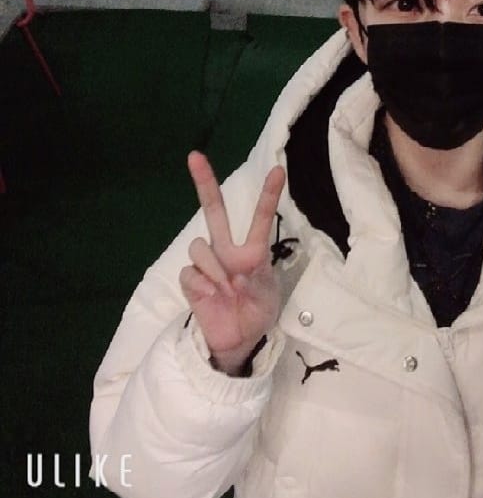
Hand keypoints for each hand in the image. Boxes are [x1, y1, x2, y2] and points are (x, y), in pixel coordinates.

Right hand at [180, 151, 284, 374]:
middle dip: (204, 182)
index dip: (268, 195)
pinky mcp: (189, 280)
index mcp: (251, 250)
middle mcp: (226, 249)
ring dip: (214, 269)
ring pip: (200, 246)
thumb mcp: (267, 296)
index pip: (260, 218)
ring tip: (225, 290)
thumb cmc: (256, 313)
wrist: (237, 342)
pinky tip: (212, 297)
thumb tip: (229, 271)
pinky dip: (202, 285)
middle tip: (195, 155)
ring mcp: (206, 263)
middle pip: (214, 210)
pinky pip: (190, 273)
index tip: (279, 170)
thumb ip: (254, 279)